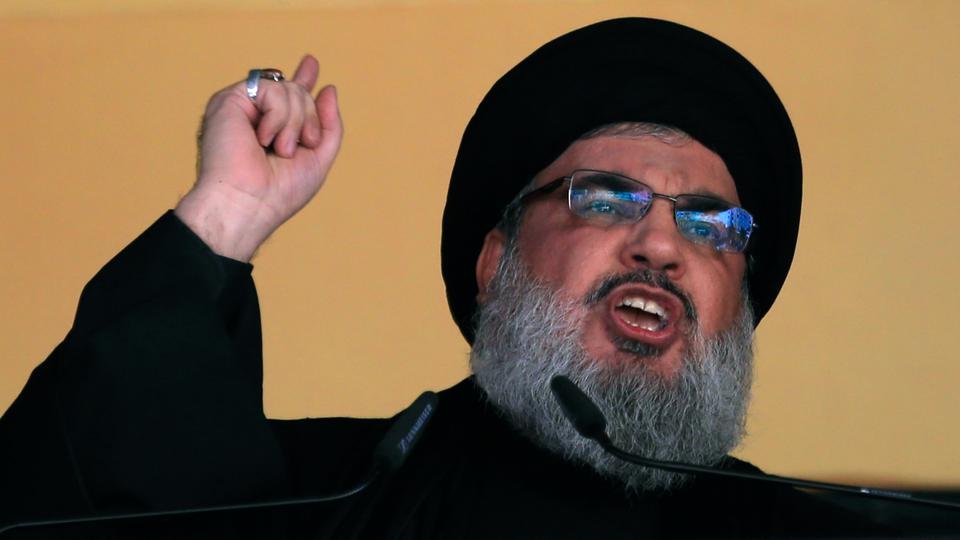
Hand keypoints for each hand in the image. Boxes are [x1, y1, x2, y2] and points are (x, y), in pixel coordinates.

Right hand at [175, 55, 342, 260]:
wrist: (249, 204)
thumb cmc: (279, 192)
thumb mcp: (318, 158)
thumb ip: (328, 125)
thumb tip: (329, 88)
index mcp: (273, 129)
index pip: (290, 96)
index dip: (303, 79)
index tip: (311, 63)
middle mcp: (256, 114)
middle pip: (299, 91)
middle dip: (309, 120)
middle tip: (294, 148)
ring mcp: (243, 106)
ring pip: (289, 88)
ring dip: (295, 123)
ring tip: (279, 149)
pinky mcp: (230, 99)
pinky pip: (273, 89)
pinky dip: (278, 117)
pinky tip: (263, 139)